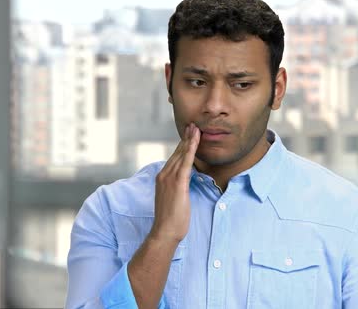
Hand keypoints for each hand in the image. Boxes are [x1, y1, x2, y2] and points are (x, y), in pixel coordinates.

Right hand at [150, 122, 199, 242]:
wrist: (164, 231)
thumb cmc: (170, 220)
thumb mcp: (173, 199)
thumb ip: (177, 188)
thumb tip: (183, 183)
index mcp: (162, 178)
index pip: (173, 158)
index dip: (181, 146)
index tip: (188, 135)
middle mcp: (164, 175)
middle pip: (177, 153)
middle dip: (185, 138)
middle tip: (192, 125)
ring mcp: (169, 178)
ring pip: (181, 154)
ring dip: (189, 140)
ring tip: (196, 129)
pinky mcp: (178, 183)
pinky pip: (186, 162)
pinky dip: (190, 150)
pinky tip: (195, 141)